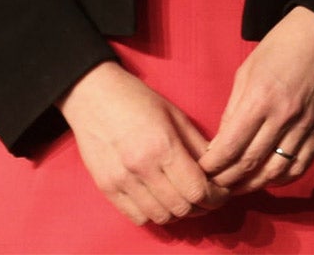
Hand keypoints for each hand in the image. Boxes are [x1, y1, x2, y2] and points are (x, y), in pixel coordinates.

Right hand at [59, 61, 224, 225]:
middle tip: (207, 198)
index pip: (197, 189)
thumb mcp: (175, 115)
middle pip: (182, 208)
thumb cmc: (137, 100)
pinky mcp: (106, 188)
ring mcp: (121, 181)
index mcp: (164, 145)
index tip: (221, 193)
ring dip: (178, 213)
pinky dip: (154, 215)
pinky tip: (161, 201)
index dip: (215, 197)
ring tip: (185, 200)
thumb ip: (198, 145)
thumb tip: (218, 168)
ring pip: (160, 217)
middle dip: (201, 207)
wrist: (93, 96)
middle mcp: (142, 168)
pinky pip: (137, 217)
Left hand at [199, 6, 313, 194]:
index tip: (202, 170)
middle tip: (214, 184)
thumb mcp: (246, 71)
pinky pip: (301, 165)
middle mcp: (283, 116)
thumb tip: (220, 145)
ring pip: (275, 171)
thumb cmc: (281, 46)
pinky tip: (268, 178)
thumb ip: (233, 110)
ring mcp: (305, 125)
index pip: (230, 146)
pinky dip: (282, 179)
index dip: (212, 165)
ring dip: (252, 185)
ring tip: (237, 186)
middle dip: (227, 179)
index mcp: (260, 98)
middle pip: (250, 163)